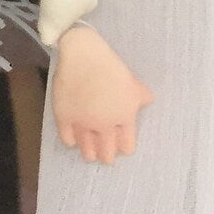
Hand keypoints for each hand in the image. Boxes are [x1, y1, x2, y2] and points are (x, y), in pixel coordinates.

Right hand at [51, 25, 152, 163]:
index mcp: (124, 116)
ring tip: (90, 155)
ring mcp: (83, 123)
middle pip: (106, 152)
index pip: (126, 144)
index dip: (124, 147)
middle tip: (106, 156)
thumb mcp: (132, 81)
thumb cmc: (110, 66)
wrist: (83, 56)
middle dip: (107, 155)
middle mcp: (104, 124)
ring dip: (90, 153)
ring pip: (87, 149)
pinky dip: (71, 141)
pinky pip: (68, 139)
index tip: (122, 148)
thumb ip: (140, 95)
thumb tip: (148, 100)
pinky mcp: (65, 118)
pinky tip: (73, 140)